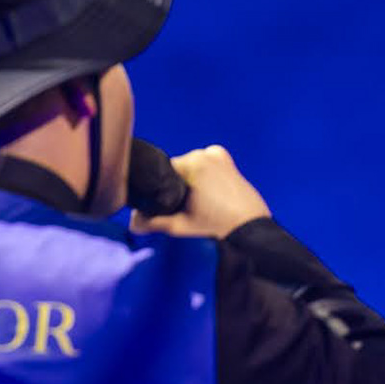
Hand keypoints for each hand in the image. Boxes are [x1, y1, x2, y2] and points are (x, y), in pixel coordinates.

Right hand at [131, 145, 270, 237]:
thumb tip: (133, 223)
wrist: (251, 230)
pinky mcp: (229, 162)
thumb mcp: (180, 226)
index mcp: (193, 163)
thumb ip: (153, 222)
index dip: (163, 190)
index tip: (170, 206)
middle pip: (178, 170)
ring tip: (201, 204)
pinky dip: (205, 178)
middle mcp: (206, 153)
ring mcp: (220, 156)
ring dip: (192, 182)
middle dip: (178, 186)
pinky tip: (210, 196)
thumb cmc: (217, 227)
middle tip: (187, 208)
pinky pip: (207, 167)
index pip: (164, 172)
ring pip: (192, 169)